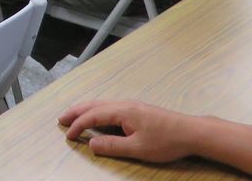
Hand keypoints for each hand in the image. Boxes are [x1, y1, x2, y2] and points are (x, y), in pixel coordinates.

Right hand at [59, 99, 199, 163]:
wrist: (190, 131)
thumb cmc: (165, 141)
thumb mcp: (137, 148)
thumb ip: (112, 146)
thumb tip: (91, 144)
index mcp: (122, 111)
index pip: (93, 116)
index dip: (78, 125)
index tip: (67, 135)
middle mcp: (124, 104)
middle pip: (94, 104)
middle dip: (76, 111)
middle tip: (61, 118)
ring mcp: (131, 105)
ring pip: (102, 103)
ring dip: (86, 109)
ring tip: (74, 115)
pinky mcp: (137, 109)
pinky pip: (110, 106)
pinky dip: (97, 109)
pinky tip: (98, 116)